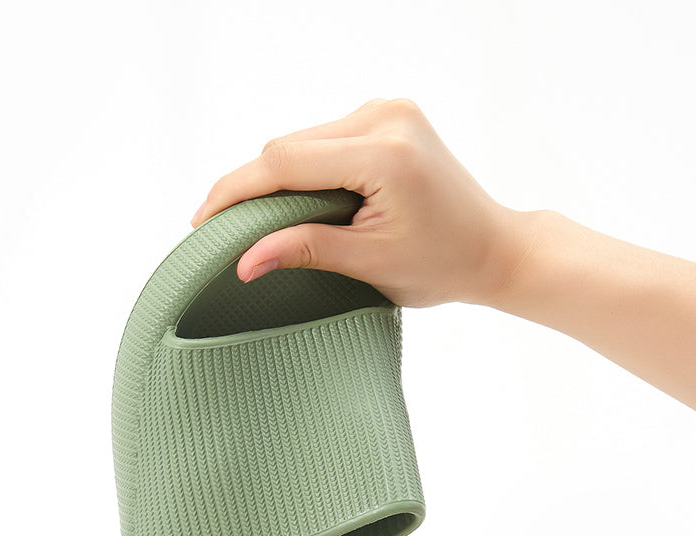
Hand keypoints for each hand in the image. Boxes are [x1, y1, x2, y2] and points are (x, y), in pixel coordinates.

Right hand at [190, 97, 536, 307]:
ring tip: (251, 221)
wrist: (492, 249)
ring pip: (303, 139)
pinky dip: (303, 168)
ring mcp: (389, 110)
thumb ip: (304, 250)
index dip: (238, 190)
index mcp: (385, 153)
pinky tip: (290, 200)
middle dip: (251, 186)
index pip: (285, 161)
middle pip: (290, 146)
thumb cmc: (442, 264)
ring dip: (276, 178)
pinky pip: (325, 138)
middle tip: (218, 228)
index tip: (202, 219)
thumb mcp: (369, 264)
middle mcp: (386, 116)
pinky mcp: (388, 116)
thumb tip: (244, 260)